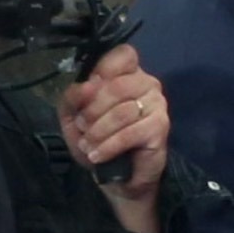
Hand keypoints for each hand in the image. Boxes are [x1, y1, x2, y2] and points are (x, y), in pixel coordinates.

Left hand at [54, 44, 167, 232]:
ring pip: (122, 111)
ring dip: (98, 132)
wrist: (118, 178)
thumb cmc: (98, 141)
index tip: (88, 91)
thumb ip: (72, 98)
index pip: (123, 54)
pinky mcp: (161, 128)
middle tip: (83, 127)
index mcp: (128, 75)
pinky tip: (99, 155)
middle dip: (92, 110)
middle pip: (117, 85)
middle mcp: (148, 84)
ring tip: (89, 145)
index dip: (102, 69)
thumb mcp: (73, 118)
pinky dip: (109, 145)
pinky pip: (130, 132)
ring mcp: (158, 105)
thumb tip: (84, 85)